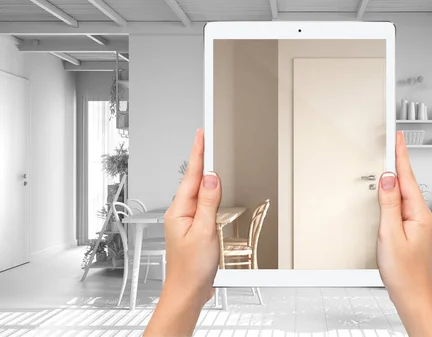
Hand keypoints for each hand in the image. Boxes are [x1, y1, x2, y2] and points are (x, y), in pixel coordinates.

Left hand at [145, 129, 221, 336]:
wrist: (188, 291)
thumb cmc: (192, 268)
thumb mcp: (204, 231)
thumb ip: (207, 202)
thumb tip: (211, 177)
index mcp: (179, 211)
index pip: (190, 175)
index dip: (197, 153)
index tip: (201, 134)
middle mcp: (180, 214)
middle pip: (192, 180)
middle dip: (200, 159)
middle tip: (208, 140)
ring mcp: (186, 222)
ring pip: (198, 192)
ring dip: (204, 176)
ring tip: (211, 160)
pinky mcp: (193, 230)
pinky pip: (201, 205)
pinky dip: (208, 194)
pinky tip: (213, 193)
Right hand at [376, 131, 431, 335]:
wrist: (411, 294)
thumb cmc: (403, 271)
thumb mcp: (390, 234)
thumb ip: (388, 204)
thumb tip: (387, 179)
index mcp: (418, 214)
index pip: (407, 177)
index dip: (401, 155)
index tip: (397, 138)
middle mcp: (421, 216)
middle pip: (407, 182)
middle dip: (398, 161)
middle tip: (391, 142)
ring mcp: (417, 223)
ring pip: (404, 193)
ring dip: (395, 177)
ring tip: (388, 160)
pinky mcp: (411, 229)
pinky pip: (402, 204)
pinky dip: (394, 193)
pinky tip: (389, 191)